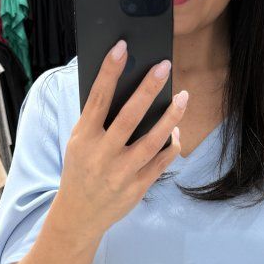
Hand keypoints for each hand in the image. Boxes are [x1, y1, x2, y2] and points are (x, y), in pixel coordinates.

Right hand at [55, 41, 188, 241]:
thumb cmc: (81, 170)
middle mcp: (101, 155)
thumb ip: (97, 121)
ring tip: (183, 96)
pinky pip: (160, 162)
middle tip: (164, 67)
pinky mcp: (137, 188)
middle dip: (148, 89)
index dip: (109, 72)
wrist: (80, 215)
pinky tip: (177, 132)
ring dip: (171, 117)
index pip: (98, 99)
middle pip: (129, 116)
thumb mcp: (79, 143)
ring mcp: (121, 173)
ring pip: (152, 140)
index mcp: (83, 138)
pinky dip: (171, 145)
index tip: (122, 47)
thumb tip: (126, 89)